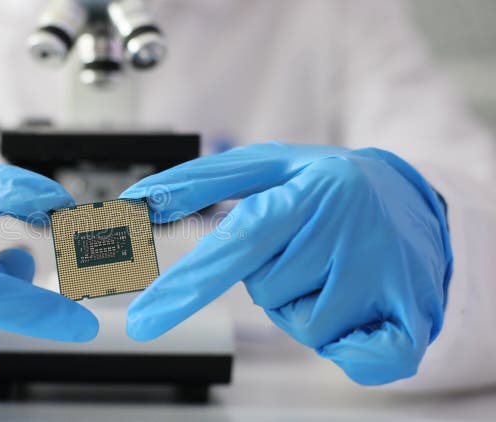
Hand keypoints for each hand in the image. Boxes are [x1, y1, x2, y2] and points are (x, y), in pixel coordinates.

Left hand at [120, 142, 451, 384]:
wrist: (414, 196)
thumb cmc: (326, 182)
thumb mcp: (268, 164)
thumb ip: (199, 181)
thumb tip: (136, 199)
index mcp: (307, 191)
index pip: (238, 243)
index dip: (187, 285)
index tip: (142, 322)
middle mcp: (348, 231)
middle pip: (266, 292)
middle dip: (273, 277)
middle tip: (304, 243)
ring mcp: (386, 275)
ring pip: (304, 325)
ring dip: (307, 304)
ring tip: (334, 265)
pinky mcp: (416, 314)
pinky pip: (362, 359)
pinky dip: (353, 346)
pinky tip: (365, 307)